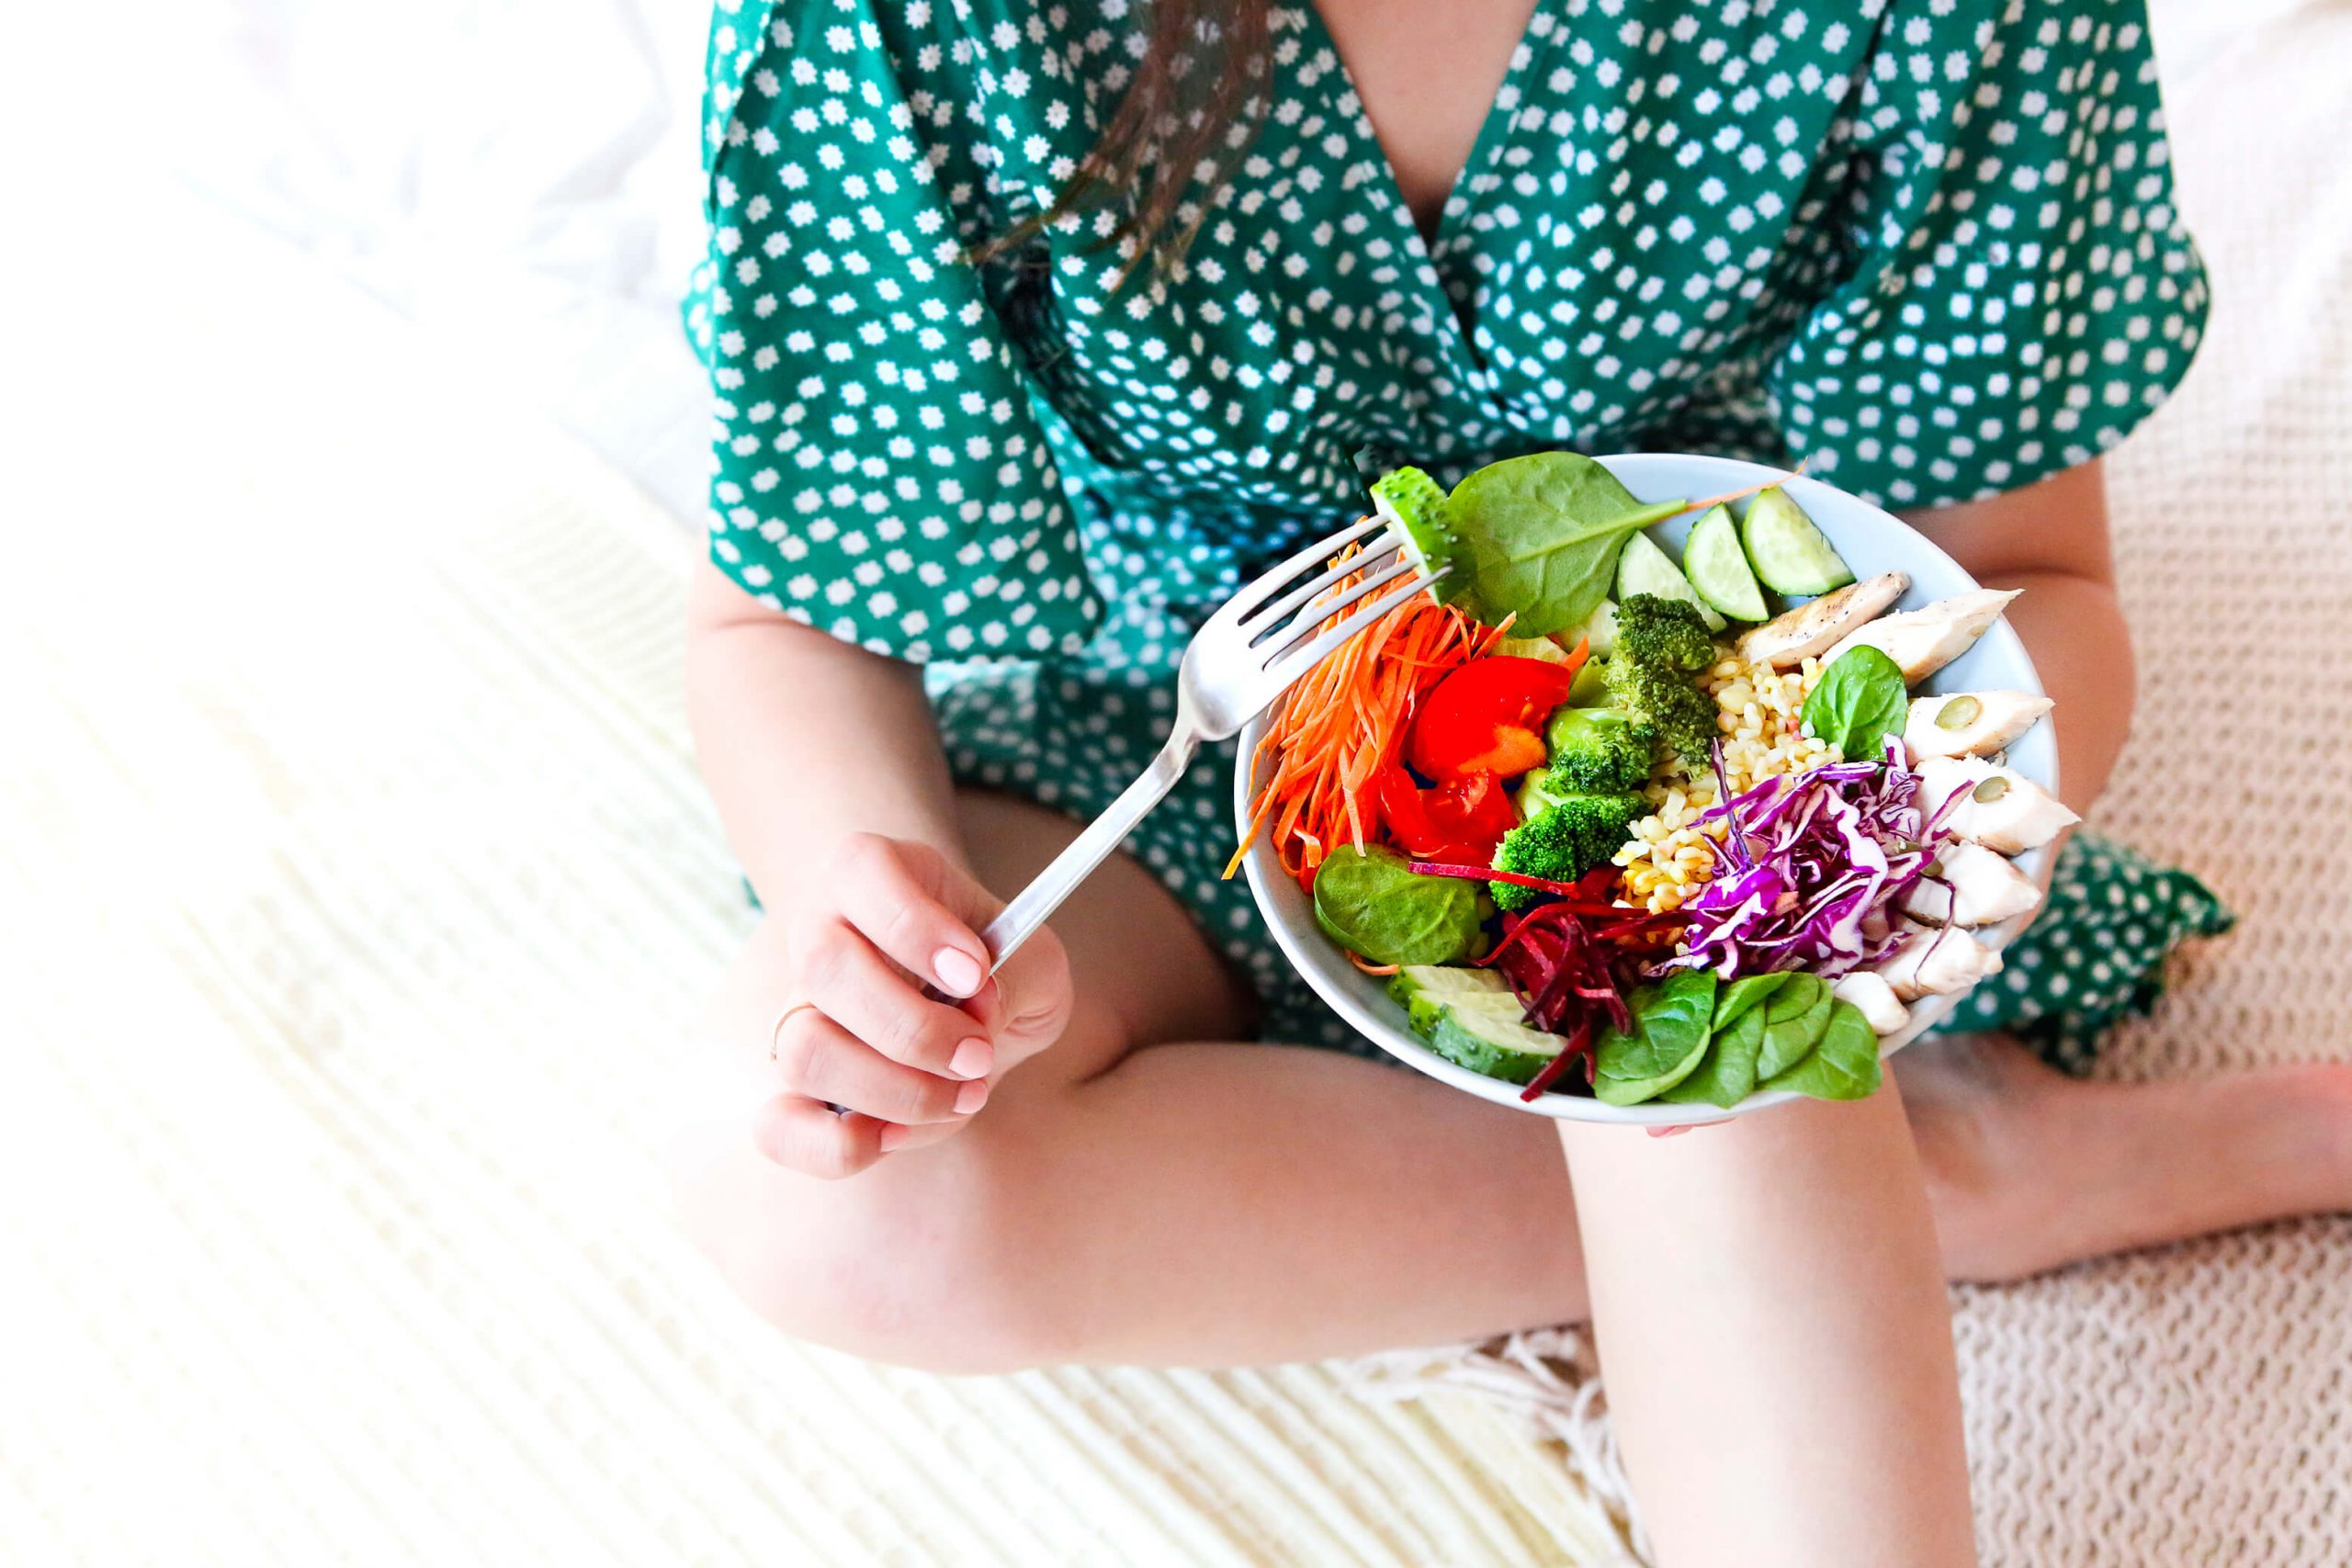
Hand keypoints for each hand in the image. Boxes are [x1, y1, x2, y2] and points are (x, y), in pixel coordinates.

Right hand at [755, 833, 1072, 1177]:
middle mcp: (817, 932)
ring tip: (963, 1093)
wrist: (948, 986)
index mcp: (867, 870)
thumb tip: (977, 1014)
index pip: (862, 873)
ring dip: (893, 1090)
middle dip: (915, 1029)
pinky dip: (833, 1146)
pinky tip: (893, 1137)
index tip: (975, 972)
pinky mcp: (794, 1087)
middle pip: (825, 968)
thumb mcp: (1032, 950)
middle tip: (980, 1055)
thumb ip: (1021, 971)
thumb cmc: (989, 960)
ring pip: (804, 1051)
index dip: (917, 930)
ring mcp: (796, 1012)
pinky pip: (777, 1127)